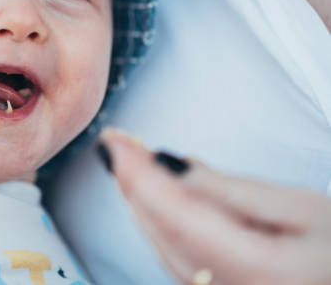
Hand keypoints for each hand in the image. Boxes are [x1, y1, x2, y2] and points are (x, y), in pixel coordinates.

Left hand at [99, 128, 330, 284]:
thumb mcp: (303, 211)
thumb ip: (230, 192)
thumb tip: (171, 167)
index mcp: (255, 272)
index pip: (178, 214)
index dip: (139, 175)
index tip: (113, 143)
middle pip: (162, 233)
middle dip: (133, 185)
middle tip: (115, 144)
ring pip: (161, 248)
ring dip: (140, 202)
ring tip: (128, 163)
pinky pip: (173, 259)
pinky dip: (157, 224)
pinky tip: (152, 198)